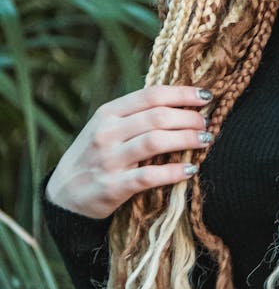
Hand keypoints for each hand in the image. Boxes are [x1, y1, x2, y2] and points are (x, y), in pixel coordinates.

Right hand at [44, 85, 213, 219]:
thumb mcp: (106, 127)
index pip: (151, 94)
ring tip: (205, 140)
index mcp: (108, 113)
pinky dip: (174, 172)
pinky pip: (149, 176)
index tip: (206, 96)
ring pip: (156, 142)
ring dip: (186, 138)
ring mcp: (109, 160)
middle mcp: (107, 133)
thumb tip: (182, 102)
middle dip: (189, 117)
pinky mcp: (113, 187)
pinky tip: (191, 169)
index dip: (183, 93)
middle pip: (158, 116)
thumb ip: (137, 115)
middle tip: (206, 123)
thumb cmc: (94, 155)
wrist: (63, 195)